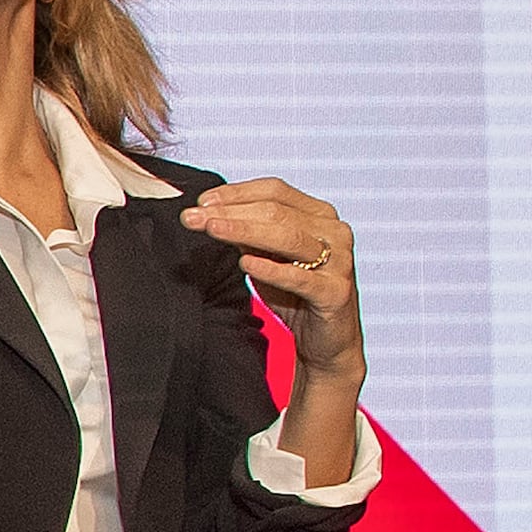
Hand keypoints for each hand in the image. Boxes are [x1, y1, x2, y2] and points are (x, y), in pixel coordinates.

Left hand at [184, 177, 365, 383]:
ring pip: (288, 238)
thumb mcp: (265, 258)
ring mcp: (339, 261)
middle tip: (192, 217)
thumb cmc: (293, 295)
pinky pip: (300, 278)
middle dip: (230, 212)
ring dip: (245, 231)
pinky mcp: (335, 292)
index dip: (236, 193)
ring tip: (212, 230)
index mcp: (318, 215)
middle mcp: (333, 232)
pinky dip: (272, 269)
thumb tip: (207, 212)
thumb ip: (245, 234)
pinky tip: (245, 263)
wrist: (324, 341)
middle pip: (277, 212)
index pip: (275, 190)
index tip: (200, 200)